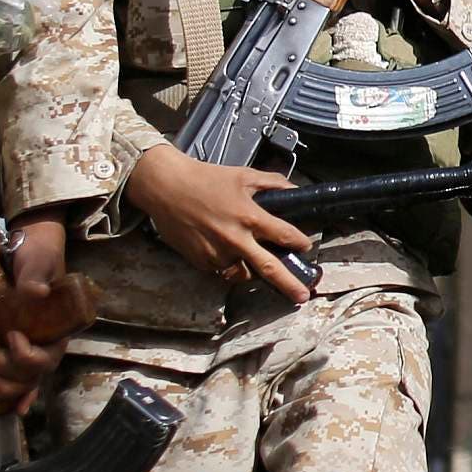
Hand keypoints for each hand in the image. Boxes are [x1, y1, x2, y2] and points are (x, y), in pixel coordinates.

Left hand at [0, 215, 89, 402]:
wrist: (30, 249)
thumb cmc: (38, 255)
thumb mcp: (38, 262)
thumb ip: (36, 276)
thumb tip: (34, 292)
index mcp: (60, 326)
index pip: (49, 356)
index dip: (29, 355)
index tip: (13, 336)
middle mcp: (49, 343)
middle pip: (32, 372)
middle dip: (5, 365)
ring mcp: (33, 347)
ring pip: (23, 380)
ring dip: (2, 384)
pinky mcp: (16, 348)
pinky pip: (19, 378)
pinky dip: (16, 395)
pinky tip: (14, 409)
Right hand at [125, 144, 314, 303]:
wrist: (166, 187)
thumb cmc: (204, 179)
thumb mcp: (244, 175)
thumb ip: (272, 183)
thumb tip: (293, 190)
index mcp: (250, 217)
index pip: (284, 235)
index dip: (299, 242)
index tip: (305, 246)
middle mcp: (235, 240)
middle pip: (270, 268)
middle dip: (289, 284)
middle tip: (302, 297)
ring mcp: (217, 254)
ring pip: (243, 273)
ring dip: (252, 271)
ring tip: (255, 264)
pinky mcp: (201, 261)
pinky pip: (221, 270)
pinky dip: (229, 264)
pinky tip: (226, 251)